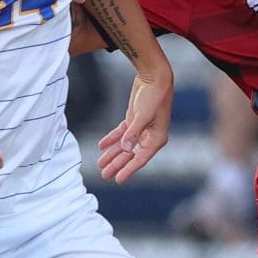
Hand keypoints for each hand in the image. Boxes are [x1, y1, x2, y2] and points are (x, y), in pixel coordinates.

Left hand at [97, 65, 174, 182]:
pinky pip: (121, 133)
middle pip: (130, 154)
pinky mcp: (134, 120)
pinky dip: (111, 139)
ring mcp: (141, 128)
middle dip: (117, 164)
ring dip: (112, 154)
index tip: (118, 180)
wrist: (155, 77)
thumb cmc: (153, 96)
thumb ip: (133, 133)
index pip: (140, 158)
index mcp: (156, 138)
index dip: (128, 170)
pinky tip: (102, 146)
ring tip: (100, 164)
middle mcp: (150, 136)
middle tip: (104, 175)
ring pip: (124, 145)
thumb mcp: (143, 115)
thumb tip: (126, 149)